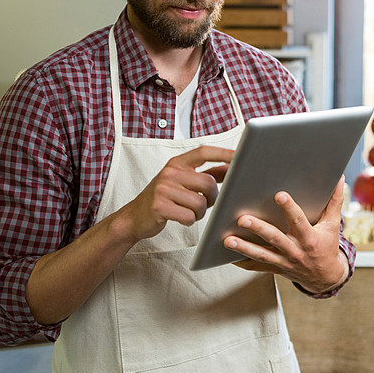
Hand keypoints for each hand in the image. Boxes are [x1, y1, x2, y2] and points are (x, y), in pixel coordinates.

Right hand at [118, 145, 233, 241]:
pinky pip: (188, 216)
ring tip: (190, 212)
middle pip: (208, 182)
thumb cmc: (163, 198)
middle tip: (206, 203)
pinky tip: (181, 218)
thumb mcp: (181, 181)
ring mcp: (163, 189)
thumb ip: (205, 174)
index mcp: (176, 163)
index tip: (239, 156)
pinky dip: (189, 220)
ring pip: (200, 202)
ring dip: (200, 212)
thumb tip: (231, 167)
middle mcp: (170, 173)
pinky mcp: (159, 206)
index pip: (203, 152)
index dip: (223, 153)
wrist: (134, 217)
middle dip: (213, 197)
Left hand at [224, 176, 348, 293]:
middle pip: (275, 238)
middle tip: (242, 218)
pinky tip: (228, 256)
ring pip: (262, 255)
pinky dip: (243, 263)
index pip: (299, 221)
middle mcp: (295, 250)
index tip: (279, 195)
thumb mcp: (332, 225)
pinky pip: (257, 267)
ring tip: (228, 239)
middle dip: (258, 228)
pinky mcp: (276, 269)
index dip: (290, 208)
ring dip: (244, 247)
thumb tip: (339, 179)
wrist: (326, 277)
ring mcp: (284, 261)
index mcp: (309, 238)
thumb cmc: (327, 246)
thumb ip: (334, 202)